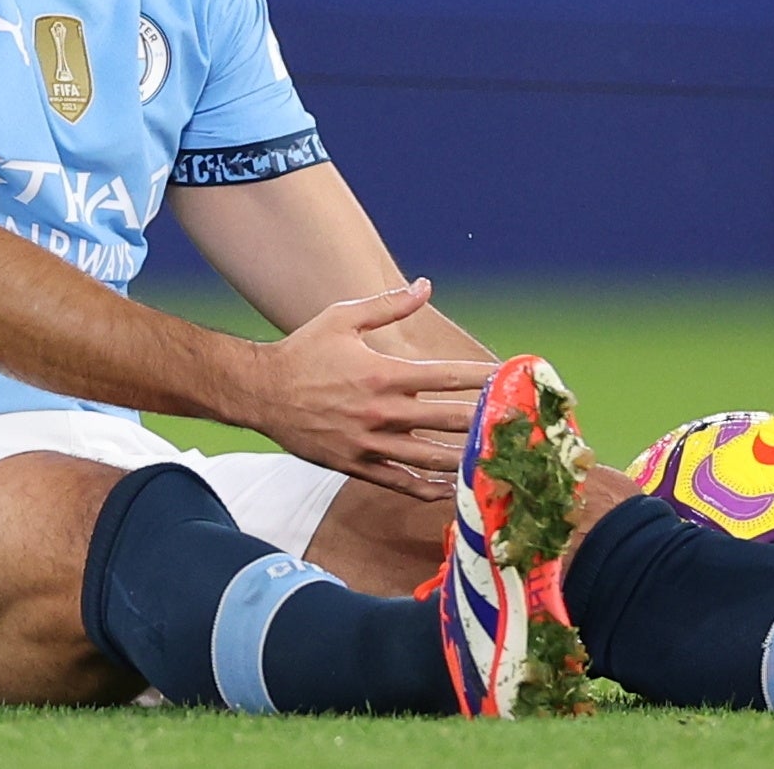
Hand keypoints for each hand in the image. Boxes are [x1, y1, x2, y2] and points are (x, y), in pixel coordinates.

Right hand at [241, 279, 498, 499]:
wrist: (259, 391)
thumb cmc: (303, 350)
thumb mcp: (343, 318)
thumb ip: (389, 306)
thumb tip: (425, 285)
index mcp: (383, 374)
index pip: (446, 377)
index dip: (482, 378)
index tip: (508, 377)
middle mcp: (380, 412)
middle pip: (447, 421)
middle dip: (483, 421)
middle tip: (514, 424)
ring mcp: (368, 444)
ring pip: (428, 459)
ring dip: (463, 459)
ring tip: (492, 459)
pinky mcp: (354, 465)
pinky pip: (398, 483)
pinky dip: (426, 488)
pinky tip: (448, 488)